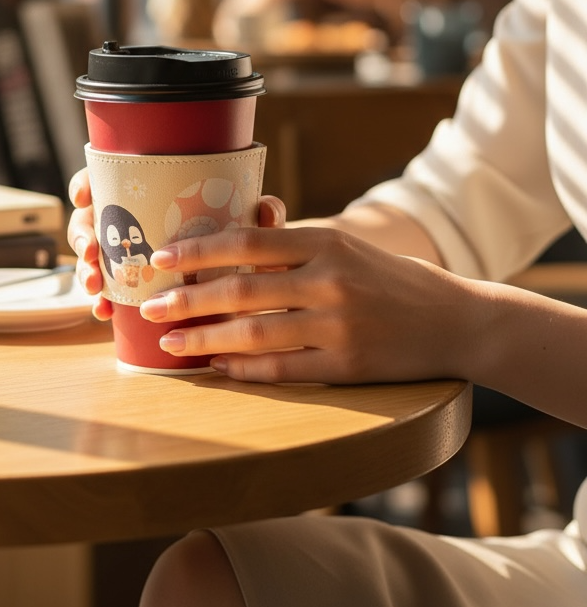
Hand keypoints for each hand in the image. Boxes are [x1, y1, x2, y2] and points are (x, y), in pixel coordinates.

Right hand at [66, 168, 287, 321]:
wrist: (245, 285)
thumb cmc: (243, 242)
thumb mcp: (252, 227)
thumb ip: (259, 217)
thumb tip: (267, 210)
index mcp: (152, 193)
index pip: (108, 178)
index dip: (87, 184)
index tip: (84, 197)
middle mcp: (133, 220)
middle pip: (93, 218)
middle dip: (84, 235)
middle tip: (92, 251)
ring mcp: (127, 255)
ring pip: (93, 257)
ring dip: (87, 270)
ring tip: (96, 287)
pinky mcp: (131, 287)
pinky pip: (105, 292)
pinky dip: (101, 301)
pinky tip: (104, 311)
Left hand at [139, 225, 473, 384]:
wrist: (454, 319)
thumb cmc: (388, 278)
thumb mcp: (346, 247)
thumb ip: (293, 245)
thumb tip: (232, 236)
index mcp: (325, 242)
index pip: (248, 241)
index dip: (199, 251)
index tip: (162, 258)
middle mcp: (330, 280)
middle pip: (242, 290)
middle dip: (188, 299)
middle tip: (150, 306)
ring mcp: (339, 325)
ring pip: (255, 334)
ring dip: (206, 339)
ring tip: (171, 342)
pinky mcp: (349, 365)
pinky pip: (282, 370)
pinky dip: (244, 370)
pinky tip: (217, 367)